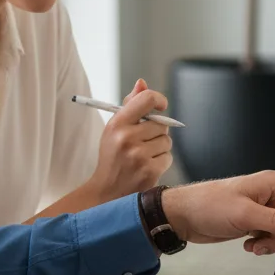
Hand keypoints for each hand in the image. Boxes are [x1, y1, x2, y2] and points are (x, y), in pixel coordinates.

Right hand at [88, 79, 172, 200]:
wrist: (106, 191)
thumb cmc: (112, 156)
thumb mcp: (114, 129)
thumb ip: (130, 106)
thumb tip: (142, 83)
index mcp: (118, 123)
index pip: (146, 98)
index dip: (159, 99)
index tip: (161, 106)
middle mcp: (127, 137)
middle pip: (161, 124)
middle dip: (156, 132)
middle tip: (143, 141)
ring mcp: (139, 155)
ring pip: (166, 141)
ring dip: (159, 147)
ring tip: (143, 156)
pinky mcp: (149, 171)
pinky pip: (168, 157)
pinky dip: (161, 161)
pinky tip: (146, 167)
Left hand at [161, 169, 274, 256]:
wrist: (184, 217)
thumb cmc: (209, 205)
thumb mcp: (243, 214)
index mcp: (272, 183)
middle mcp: (272, 195)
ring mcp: (265, 210)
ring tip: (255, 246)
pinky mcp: (256, 224)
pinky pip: (274, 237)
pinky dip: (265, 246)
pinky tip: (248, 246)